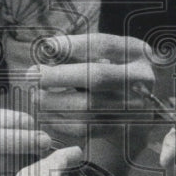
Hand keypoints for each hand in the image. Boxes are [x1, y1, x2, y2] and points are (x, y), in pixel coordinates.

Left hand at [23, 33, 154, 144]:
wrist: (138, 111)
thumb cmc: (112, 74)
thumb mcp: (105, 56)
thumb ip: (78, 51)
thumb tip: (47, 49)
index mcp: (137, 52)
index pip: (102, 45)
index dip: (72, 45)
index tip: (47, 47)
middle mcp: (141, 79)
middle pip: (96, 76)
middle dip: (59, 75)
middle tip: (33, 74)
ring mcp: (135, 107)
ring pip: (88, 106)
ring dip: (54, 102)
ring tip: (36, 96)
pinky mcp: (122, 130)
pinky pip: (86, 128)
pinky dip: (61, 121)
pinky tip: (48, 114)